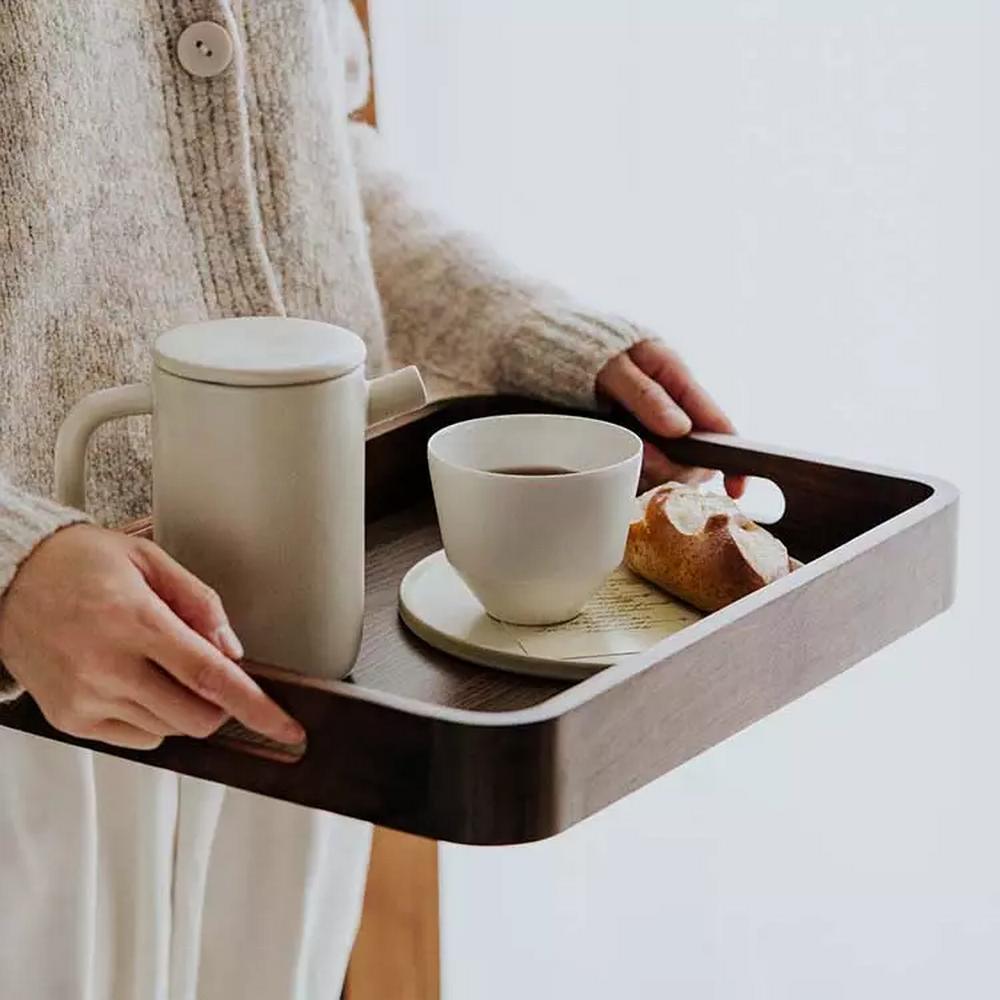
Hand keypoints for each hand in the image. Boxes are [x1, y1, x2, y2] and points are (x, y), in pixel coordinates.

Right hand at [0, 524, 304, 749]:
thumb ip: (199, 602)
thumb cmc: (74, 564)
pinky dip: (153, 717)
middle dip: (221, 702)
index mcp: (133, 621)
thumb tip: (232, 648)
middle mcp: (107, 667)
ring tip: (156, 662)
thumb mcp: (148, 560)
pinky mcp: (70, 720)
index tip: (287, 726)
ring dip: (184, 706)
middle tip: (207, 669)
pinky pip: (138, 738)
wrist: (6, 581)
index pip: (209, 676)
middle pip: (196, 716)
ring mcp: (85, 699)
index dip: (256, 706)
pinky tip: (136, 680)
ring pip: (170, 730)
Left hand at [596, 339, 744, 497]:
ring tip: (624, 454)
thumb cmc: (583, 346)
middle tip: (644, 462)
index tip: (735, 490)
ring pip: (669, 465)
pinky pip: (642, 465)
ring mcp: (650, 424)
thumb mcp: (613, 366)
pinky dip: (633, 470)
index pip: (718, 423)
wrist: (549, 342)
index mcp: (675, 377)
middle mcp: (669, 404)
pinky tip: (615, 462)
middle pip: (695, 454)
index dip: (732, 459)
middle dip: (674, 468)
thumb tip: (681, 430)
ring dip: (651, 471)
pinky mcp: (630, 438)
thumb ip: (645, 395)